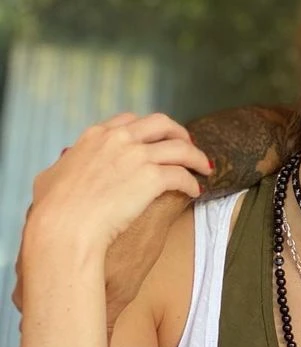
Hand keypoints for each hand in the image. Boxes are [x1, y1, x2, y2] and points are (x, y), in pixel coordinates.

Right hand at [19, 113, 209, 270]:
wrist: (65, 226)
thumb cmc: (53, 209)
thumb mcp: (50, 177)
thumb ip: (64, 167)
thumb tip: (62, 168)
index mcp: (95, 136)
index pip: (129, 120)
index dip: (149, 129)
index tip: (157, 138)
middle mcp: (119, 139)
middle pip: (162, 123)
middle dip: (180, 133)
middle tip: (189, 145)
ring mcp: (137, 156)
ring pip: (181, 147)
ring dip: (196, 157)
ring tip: (204, 168)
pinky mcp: (152, 178)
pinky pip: (183, 175)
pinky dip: (192, 183)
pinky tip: (194, 191)